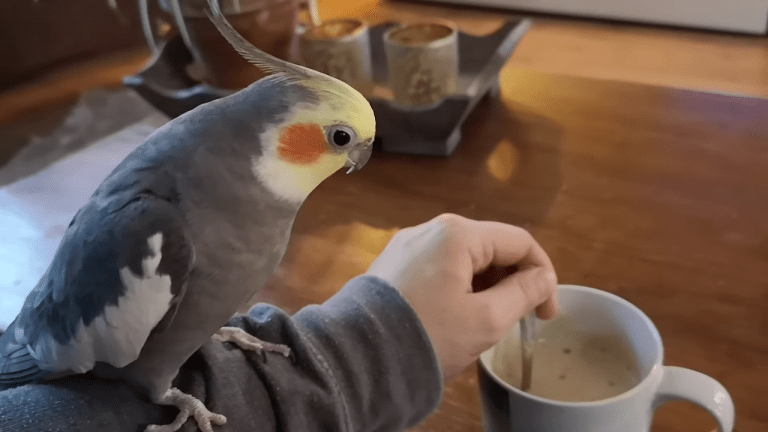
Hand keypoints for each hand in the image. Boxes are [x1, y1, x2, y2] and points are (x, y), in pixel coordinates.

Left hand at [365, 214, 557, 378]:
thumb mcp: (486, 319)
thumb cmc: (429, 336)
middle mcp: (430, 229)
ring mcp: (407, 245)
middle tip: (521, 318)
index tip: (548, 314)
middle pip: (490, 247)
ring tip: (489, 320)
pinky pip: (439, 267)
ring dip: (487, 285)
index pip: (519, 242)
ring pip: (464, 258)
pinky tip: (458, 315)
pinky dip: (459, 286)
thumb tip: (543, 277)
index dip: (542, 275)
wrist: (359, 357)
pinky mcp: (393, 265)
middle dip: (513, 280)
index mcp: (457, 234)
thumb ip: (523, 293)